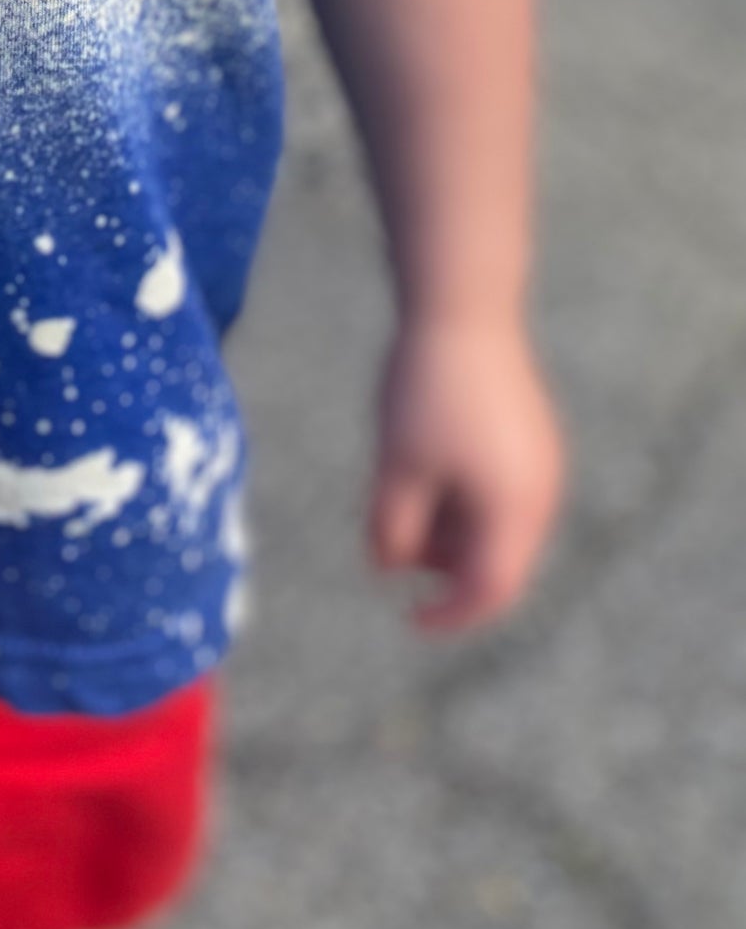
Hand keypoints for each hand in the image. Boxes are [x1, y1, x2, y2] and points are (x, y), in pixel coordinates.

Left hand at [371, 317, 564, 632]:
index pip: (489, 590)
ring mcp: (541, 462)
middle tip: (389, 544)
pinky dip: (463, 501)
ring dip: (450, 532)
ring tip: (399, 502)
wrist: (461, 309)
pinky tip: (422, 472)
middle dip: (441, 566)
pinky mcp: (531, 436)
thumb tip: (386, 570)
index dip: (449, 615)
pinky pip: (502, 490)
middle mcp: (542, 494)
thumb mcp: (397, 467)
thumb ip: (392, 529)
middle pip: (495, 559)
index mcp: (514, 510)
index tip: (408, 619)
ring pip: (497, 525)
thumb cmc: (424, 391)